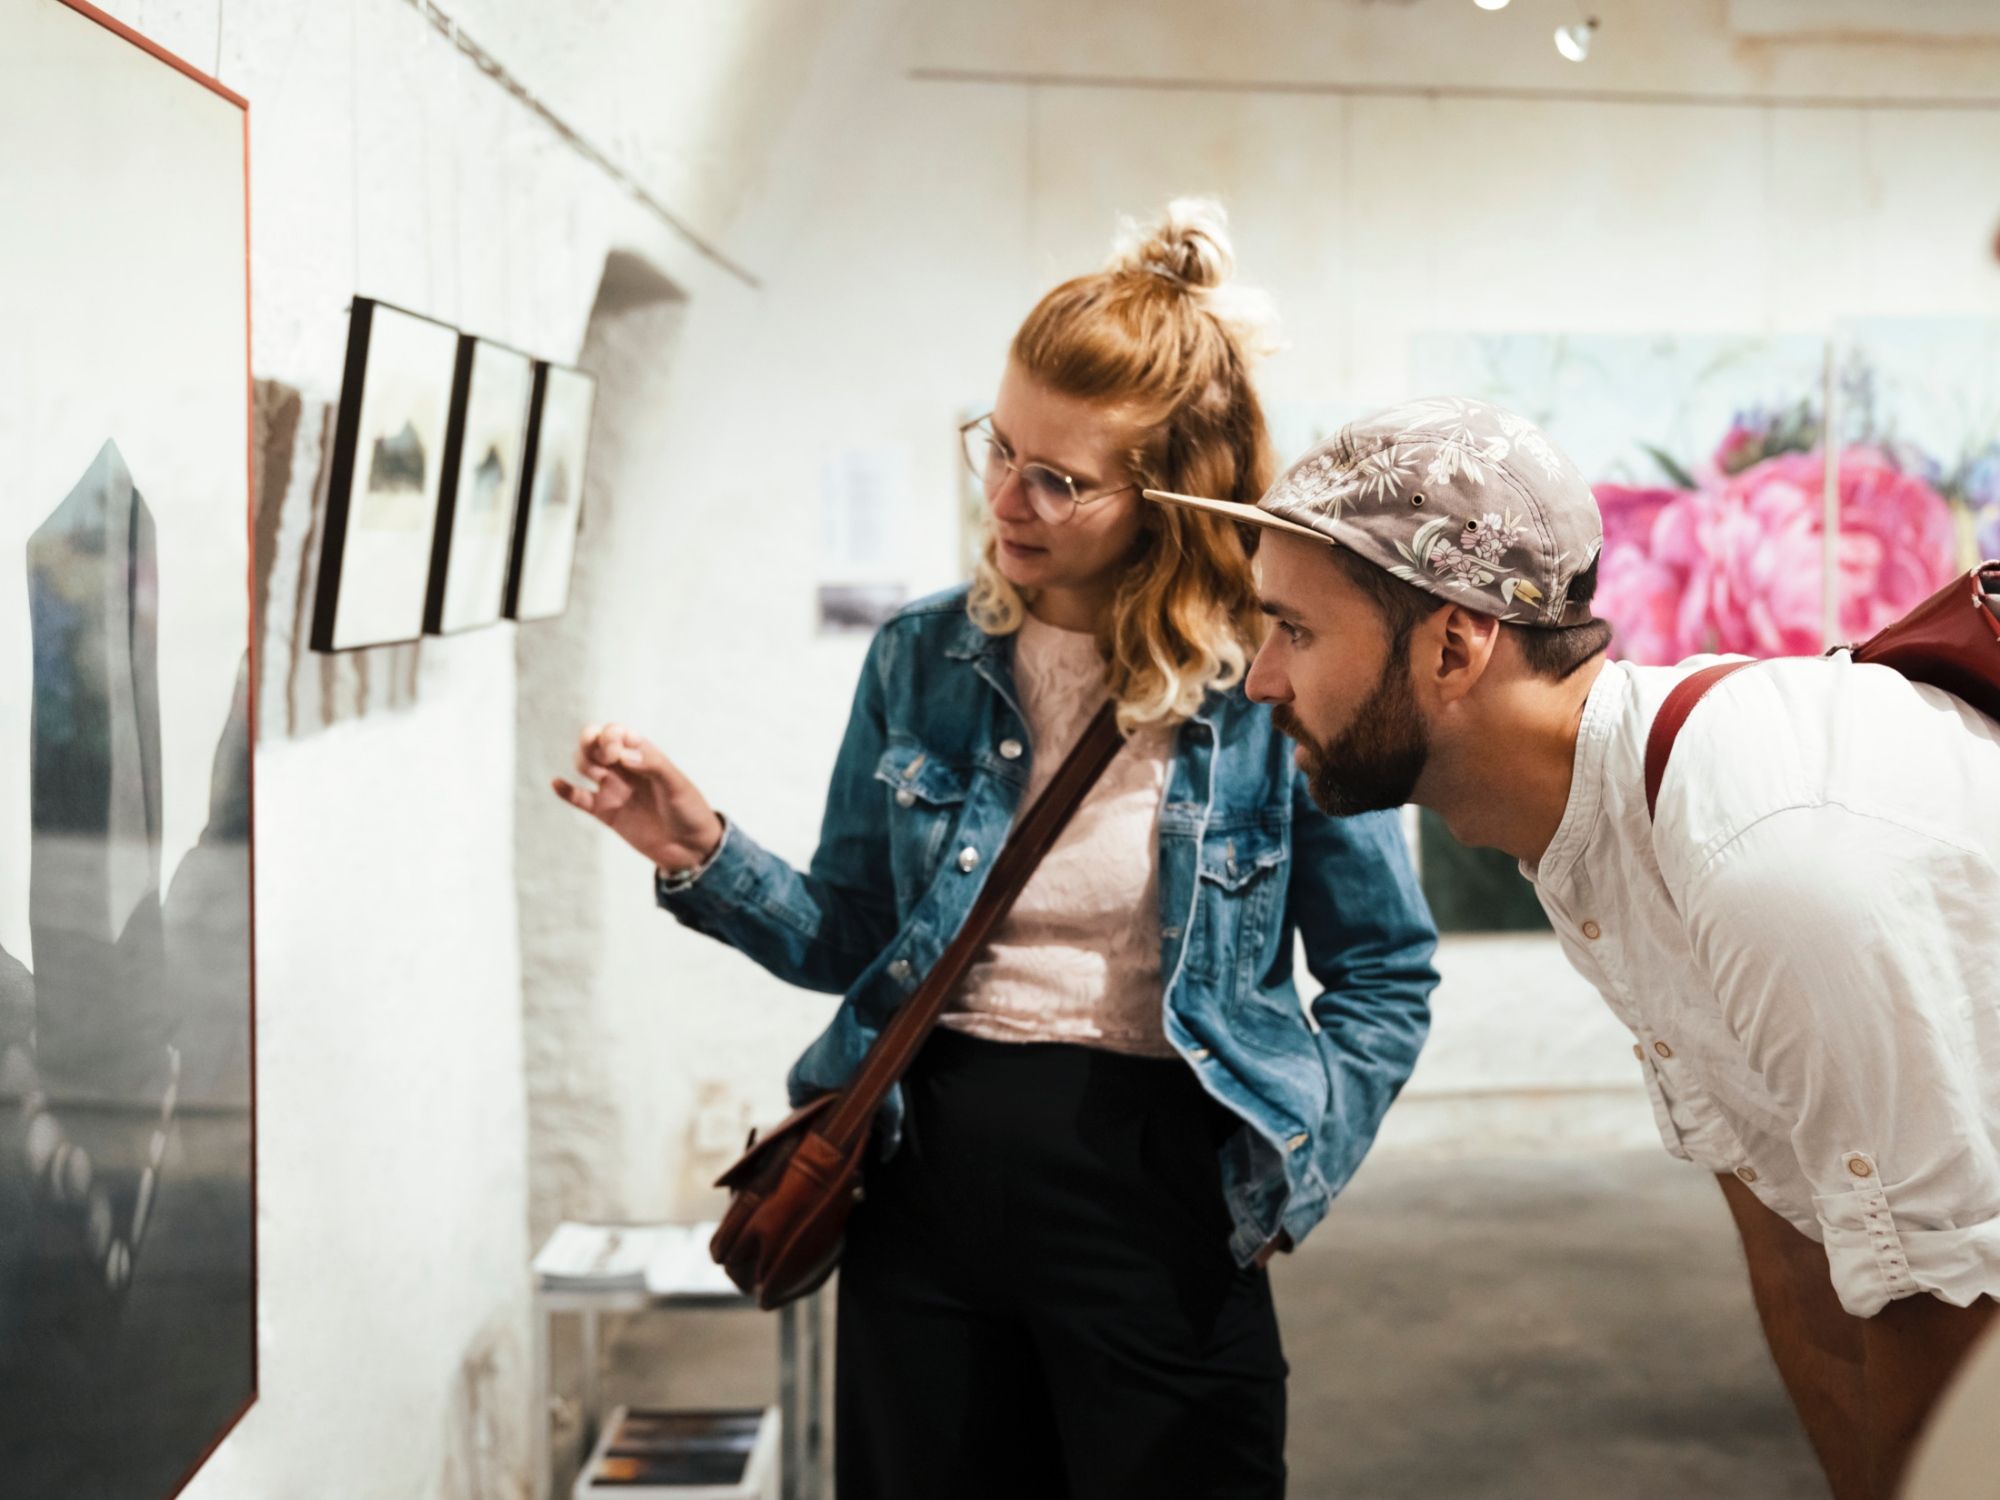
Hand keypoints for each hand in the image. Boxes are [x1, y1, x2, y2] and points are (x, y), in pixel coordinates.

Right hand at [552, 723, 724, 874]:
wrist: (690, 848)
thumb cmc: (689, 811)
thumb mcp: (676, 784)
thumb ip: (652, 765)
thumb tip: (622, 755)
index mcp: (644, 754)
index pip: (616, 732)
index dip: (610, 735)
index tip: (617, 751)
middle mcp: (625, 768)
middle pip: (594, 744)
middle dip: (591, 743)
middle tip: (607, 759)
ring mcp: (613, 789)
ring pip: (584, 765)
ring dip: (584, 763)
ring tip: (600, 776)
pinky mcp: (605, 812)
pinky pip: (579, 798)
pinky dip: (566, 790)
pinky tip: (557, 783)